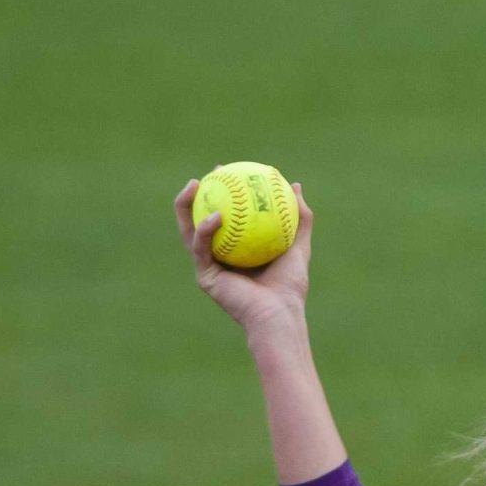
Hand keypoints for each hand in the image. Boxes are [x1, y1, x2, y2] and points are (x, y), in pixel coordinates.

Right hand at [176, 176, 312, 331]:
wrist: (280, 316)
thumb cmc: (290, 286)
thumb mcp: (299, 245)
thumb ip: (299, 218)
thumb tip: (295, 186)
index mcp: (235, 249)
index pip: (224, 215)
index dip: (222, 191)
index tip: (228, 170)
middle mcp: (218, 256)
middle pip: (199, 219)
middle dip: (196, 194)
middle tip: (208, 173)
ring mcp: (208, 266)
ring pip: (189, 231)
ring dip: (186, 207)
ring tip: (194, 186)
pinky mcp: (204, 277)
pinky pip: (200, 248)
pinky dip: (205, 230)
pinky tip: (215, 215)